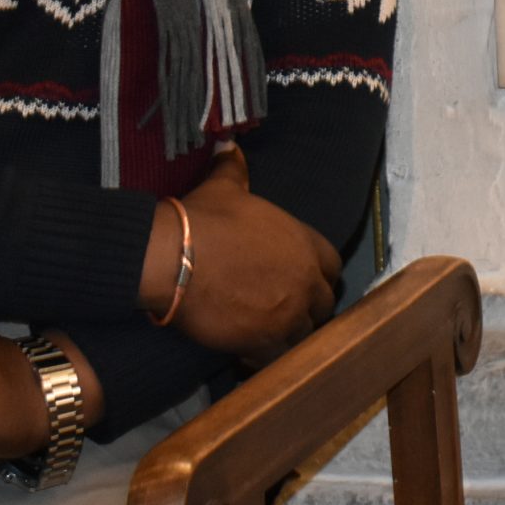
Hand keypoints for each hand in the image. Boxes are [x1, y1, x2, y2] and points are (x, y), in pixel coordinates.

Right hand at [143, 145, 342, 359]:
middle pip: (323, 303)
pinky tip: (251, 356)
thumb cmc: (202, 219)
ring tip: (269, 335)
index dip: (316, 274)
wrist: (173, 256)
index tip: (299, 279)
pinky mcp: (265, 340)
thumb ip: (235, 169)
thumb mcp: (224, 188)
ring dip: (290, 335)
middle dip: (307, 307)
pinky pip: (278, 357)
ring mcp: (287, 312)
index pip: (331, 265)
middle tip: (283, 310)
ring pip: (306, 334)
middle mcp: (304, 279)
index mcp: (303, 243)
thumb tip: (230, 146)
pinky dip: (268, 358)